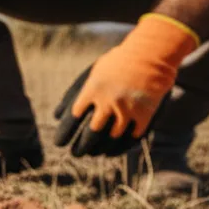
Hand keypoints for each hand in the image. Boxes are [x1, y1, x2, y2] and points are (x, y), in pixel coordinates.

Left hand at [53, 13, 198, 156]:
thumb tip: (57, 116)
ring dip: (99, 150)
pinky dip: (119, 149)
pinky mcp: (145, 114)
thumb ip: (74, 94)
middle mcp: (109, 101)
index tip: (59, 143)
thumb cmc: (116, 64)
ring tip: (92, 153)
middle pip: (90, 134)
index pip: (72, 120)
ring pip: (110, 140)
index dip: (64, 134)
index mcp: (92, 90)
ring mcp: (128, 109)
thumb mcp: (91, 73)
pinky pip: (130, 139)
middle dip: (80, 148)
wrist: (151, 54)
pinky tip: (111, 152)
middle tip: (75, 154)